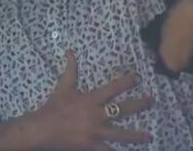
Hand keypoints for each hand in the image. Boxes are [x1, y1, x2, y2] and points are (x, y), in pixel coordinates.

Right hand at [36, 51, 152, 150]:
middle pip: (122, 110)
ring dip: (135, 136)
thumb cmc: (53, 107)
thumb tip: (70, 51)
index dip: (126, 82)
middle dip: (138, 105)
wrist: (41, 129)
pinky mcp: (91, 146)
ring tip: (149, 136)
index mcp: (91, 99)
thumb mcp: (63, 86)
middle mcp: (96, 115)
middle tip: (151, 101)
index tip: (138, 78)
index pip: (112, 89)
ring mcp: (95, 132)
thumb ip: (70, 69)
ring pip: (120, 134)